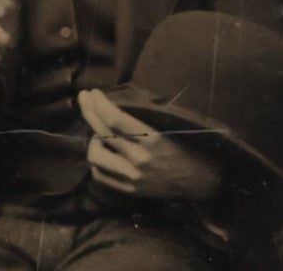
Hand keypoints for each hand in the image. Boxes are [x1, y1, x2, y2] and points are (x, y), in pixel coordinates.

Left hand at [79, 88, 221, 201]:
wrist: (199, 180)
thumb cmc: (183, 145)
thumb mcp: (165, 126)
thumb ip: (138, 118)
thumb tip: (109, 102)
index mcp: (151, 139)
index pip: (115, 119)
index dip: (99, 103)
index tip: (93, 92)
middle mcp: (139, 159)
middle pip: (102, 132)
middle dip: (89, 110)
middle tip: (84, 97)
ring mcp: (133, 178)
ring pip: (96, 156)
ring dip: (92, 139)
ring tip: (99, 132)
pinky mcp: (130, 190)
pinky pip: (100, 175)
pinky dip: (96, 160)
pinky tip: (102, 150)